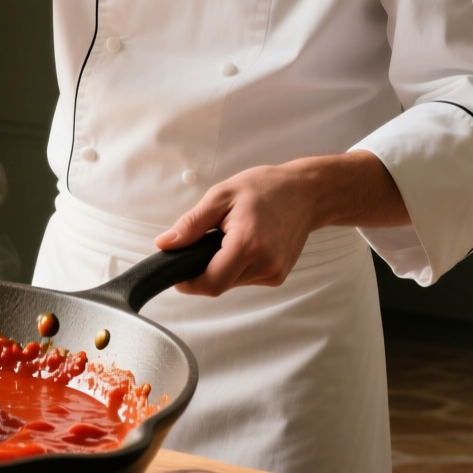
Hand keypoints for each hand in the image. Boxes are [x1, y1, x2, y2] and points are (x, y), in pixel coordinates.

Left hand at [154, 151, 408, 295]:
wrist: (306, 193)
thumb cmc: (266, 188)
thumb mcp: (221, 196)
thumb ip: (191, 224)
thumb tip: (165, 245)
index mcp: (248, 244)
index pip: (211, 282)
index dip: (189, 282)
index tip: (177, 271)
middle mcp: (265, 264)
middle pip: (219, 285)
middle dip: (204, 269)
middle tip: (206, 242)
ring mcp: (274, 272)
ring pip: (231, 283)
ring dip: (221, 267)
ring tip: (230, 237)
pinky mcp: (278, 276)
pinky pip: (245, 279)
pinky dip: (236, 267)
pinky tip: (245, 244)